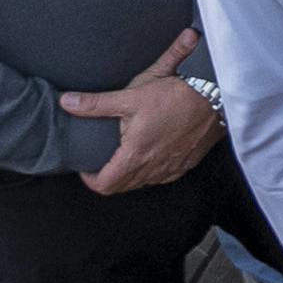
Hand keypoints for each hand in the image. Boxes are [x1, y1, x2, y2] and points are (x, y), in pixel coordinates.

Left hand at [63, 44, 219, 193]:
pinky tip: (152, 153)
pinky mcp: (186, 164)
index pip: (104, 185)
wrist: (216, 97)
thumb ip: (95, 104)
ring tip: (125, 156)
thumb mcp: (131, 96)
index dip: (90, 180)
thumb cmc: (175, 95)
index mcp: (135, 155)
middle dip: (108, 178)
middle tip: (102, 161)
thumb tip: (66, 102)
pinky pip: (162, 177)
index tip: (87, 167)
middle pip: (121, 187)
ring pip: (142, 183)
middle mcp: (154, 168)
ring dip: (130, 176)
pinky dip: (151, 172)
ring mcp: (172, 168)